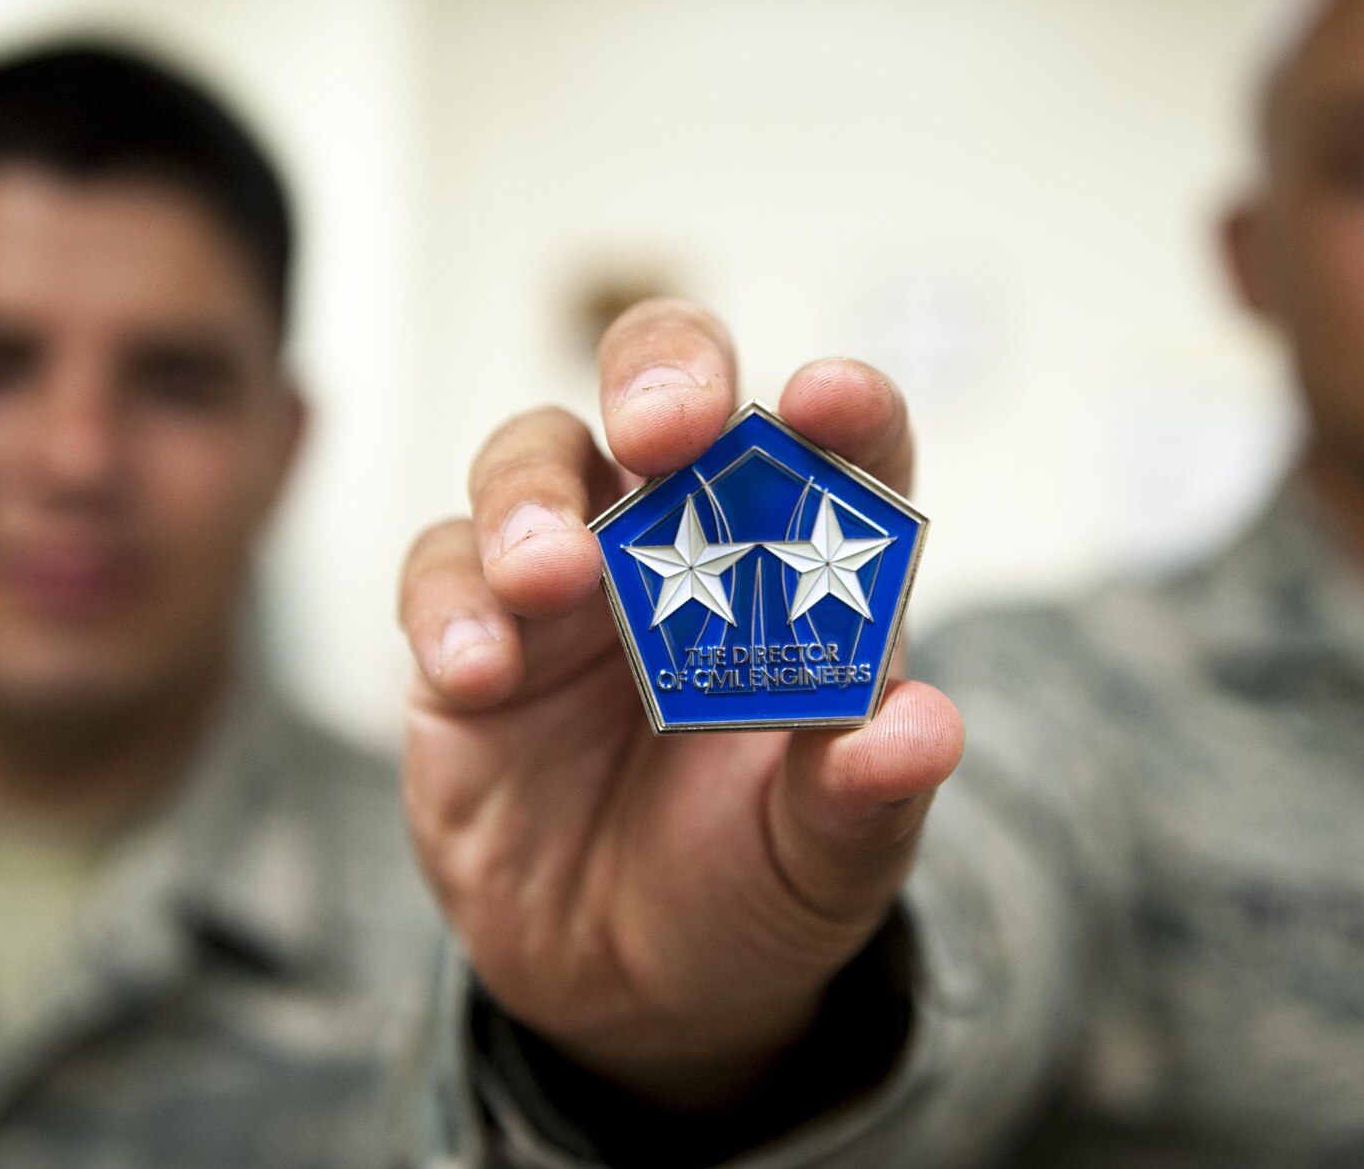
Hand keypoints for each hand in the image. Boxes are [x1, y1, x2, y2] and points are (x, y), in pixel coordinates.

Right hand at [399, 299, 962, 1110]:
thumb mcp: (827, 857)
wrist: (632, 991)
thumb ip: (864, 794)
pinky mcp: (468, 634)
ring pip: (534, 457)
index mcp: (804, 564)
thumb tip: (922, 734)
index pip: (839, 445)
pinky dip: (452, 606)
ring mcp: (570, 577)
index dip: (843, 407)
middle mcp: (685, 536)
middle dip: (661, 372)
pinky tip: (480, 672)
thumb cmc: (755, 882)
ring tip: (553, 574)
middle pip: (665, 386)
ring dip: (537, 497)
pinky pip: (441, 574)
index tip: (828, 400)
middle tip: (662, 426)